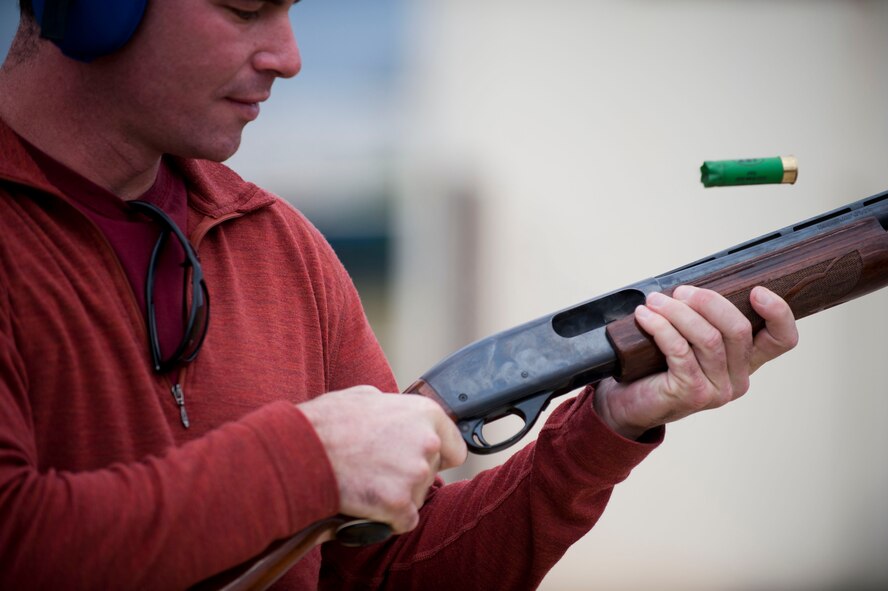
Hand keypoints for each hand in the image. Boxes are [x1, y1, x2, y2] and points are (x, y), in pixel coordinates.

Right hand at [298, 386, 466, 534]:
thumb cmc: (328, 422)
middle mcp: (427, 442)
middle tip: (378, 470)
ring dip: (397, 496)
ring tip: (367, 483)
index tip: (418, 460)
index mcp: (425, 413)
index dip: (436, 455)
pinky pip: (404, 521)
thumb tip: (397, 413)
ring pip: (417, 497)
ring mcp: (415, 474)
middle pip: (431, 473)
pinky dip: (387, 519)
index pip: (454, 447)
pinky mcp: (400, 504)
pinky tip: (367, 505)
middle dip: (408, 475)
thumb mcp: (366, 396)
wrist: (301, 451)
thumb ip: (393, 407)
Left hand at [594, 285, 798, 439]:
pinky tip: (645, 317)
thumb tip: (693, 285)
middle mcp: (738, 379)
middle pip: (738, 329)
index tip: (756, 291)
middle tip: (680, 292)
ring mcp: (718, 390)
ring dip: (678, 312)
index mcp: (746, 362)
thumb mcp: (689, 341)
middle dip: (707, 302)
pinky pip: (680, 351)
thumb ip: (703, 319)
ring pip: (708, 338)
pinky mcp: (693, 394)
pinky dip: (661, 327)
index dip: (779, 313)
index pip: (782, 340)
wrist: (630, 404)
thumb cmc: (657, 368)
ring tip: (655, 301)